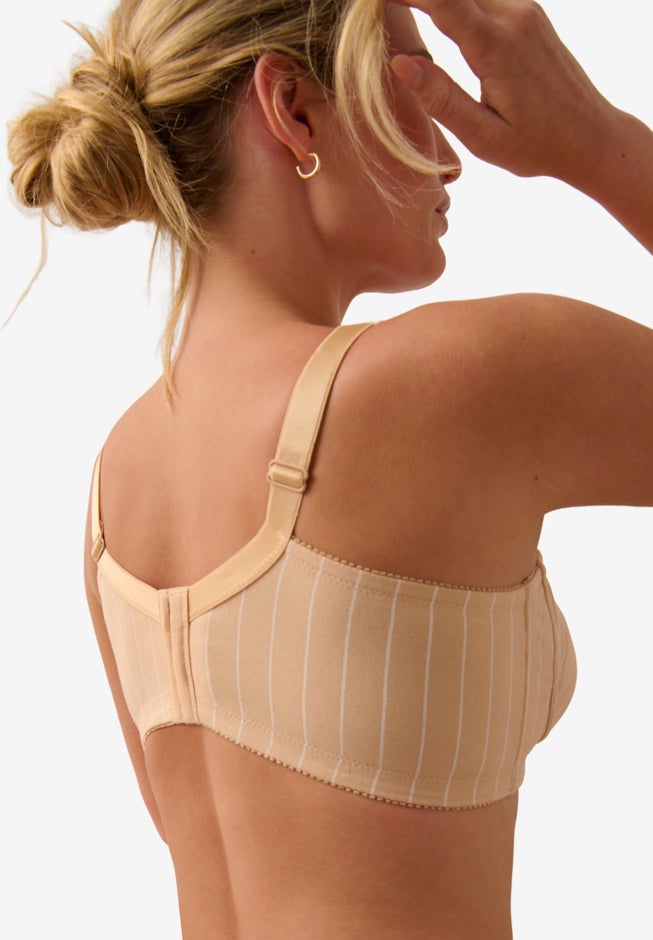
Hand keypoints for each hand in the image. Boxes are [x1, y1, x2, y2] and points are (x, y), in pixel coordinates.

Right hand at [390, 0, 618, 184]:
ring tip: (402, 7)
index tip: (374, 0)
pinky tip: (437, 11)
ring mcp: (525, 11)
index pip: (442, 1)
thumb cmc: (536, 145)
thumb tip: (401, 63)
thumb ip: (442, 99)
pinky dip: (456, 3)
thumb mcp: (483, 136)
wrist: (590, 136)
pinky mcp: (529, 15)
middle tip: (382, 8)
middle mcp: (514, 17)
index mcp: (498, 46)